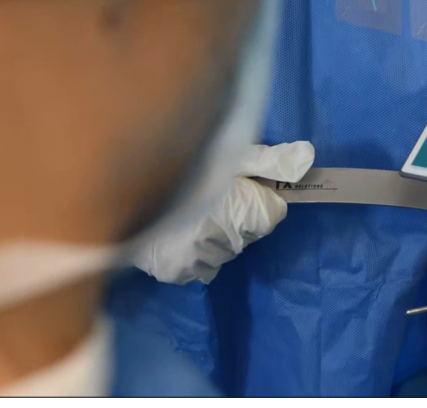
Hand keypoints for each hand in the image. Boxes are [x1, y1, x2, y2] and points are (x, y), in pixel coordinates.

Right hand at [131, 141, 313, 283]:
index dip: (255, 195)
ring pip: (223, 250)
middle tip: (205, 195)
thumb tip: (307, 159)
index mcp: (246, 212)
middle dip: (234, 215)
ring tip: (186, 212)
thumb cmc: (184, 163)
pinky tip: (175, 233)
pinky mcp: (177, 273)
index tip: (235, 183)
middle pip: (247, 232)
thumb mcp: (230, 153)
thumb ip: (270, 161)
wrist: (119, 185)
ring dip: (212, 235)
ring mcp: (200, 261)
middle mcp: (228, 243)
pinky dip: (191, 252)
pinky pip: (198, 266)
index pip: (272, 213)